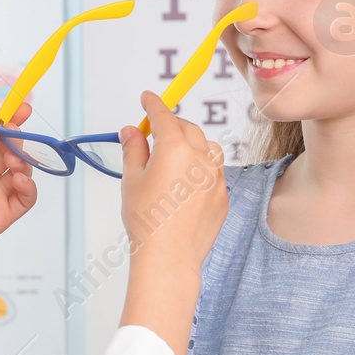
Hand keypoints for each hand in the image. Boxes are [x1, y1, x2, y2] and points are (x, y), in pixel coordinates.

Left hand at [0, 105, 36, 328]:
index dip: (9, 121)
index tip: (21, 108)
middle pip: (12, 149)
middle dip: (18, 139)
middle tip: (14, 134)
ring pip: (22, 170)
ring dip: (23, 161)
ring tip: (12, 161)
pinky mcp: (5, 213)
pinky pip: (26, 197)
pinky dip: (29, 186)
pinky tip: (19, 180)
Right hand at [116, 94, 225, 354]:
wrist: (169, 256)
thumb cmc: (147, 221)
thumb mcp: (132, 180)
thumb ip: (134, 150)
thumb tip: (131, 131)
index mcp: (175, 147)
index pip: (164, 115)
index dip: (153, 103)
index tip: (147, 98)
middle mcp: (201, 157)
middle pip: (187, 128)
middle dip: (172, 126)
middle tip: (154, 133)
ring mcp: (216, 177)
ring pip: (207, 148)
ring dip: (192, 145)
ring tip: (174, 158)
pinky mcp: (223, 196)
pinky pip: (214, 173)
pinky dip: (201, 170)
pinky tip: (185, 185)